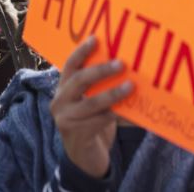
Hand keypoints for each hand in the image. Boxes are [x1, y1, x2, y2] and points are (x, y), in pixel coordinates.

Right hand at [51, 36, 133, 178]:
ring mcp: (66, 119)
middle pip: (79, 80)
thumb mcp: (91, 99)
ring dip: (113, 93)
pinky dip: (118, 114)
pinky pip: (101, 120)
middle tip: (121, 64)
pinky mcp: (77, 134)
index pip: (70, 65)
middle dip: (101, 70)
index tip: (96, 38)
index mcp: (64, 88)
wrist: (83, 156)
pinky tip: (133, 113)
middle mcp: (60, 101)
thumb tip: (127, 63)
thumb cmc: (92, 120)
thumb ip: (99, 84)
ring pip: (91, 102)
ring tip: (130, 86)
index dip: (82, 51)